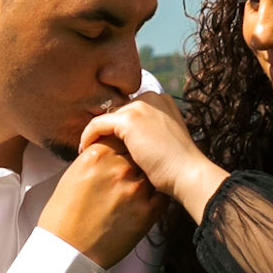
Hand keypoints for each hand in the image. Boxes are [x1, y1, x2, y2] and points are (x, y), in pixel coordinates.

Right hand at [40, 136, 164, 269]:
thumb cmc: (64, 216)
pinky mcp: (147, 211)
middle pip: (137, 155)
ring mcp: (136, 189)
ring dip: (144, 181)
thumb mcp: (73, 175)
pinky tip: (143, 204)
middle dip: (134, 164)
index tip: (120, 157)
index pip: (120, 139)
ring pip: (150, 174)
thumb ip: (95, 159)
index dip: (122, 148)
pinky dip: (155, 197)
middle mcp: (119, 167)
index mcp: (98, 155)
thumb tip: (109, 153)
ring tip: (130, 195)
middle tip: (125, 179)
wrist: (68, 250)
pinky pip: (161, 196)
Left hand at [79, 95, 226, 221]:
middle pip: (119, 112)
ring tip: (89, 150)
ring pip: (108, 117)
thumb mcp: (167, 144)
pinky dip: (89, 136)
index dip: (120, 127)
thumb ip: (152, 136)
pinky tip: (85, 150)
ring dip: (97, 133)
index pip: (133, 110)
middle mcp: (153, 98)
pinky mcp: (128, 121)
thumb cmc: (180, 169)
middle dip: (108, 129)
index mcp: (164, 102)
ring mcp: (141, 107)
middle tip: (96, 147)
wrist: (188, 174)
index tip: (110, 142)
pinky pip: (98, 124)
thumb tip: (134, 144)